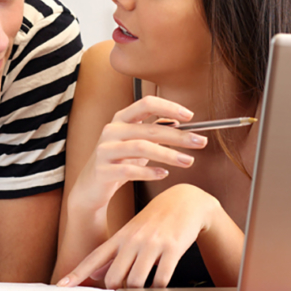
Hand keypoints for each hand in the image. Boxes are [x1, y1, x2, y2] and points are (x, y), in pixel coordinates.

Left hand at [59, 184, 222, 288]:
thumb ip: (114, 253)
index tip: (62, 286)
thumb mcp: (131, 231)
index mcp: (120, 236)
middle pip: (114, 277)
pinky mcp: (172, 248)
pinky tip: (160, 287)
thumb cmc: (154, 219)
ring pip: (136, 281)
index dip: (77, 273)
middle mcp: (132, 240)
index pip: (93, 257)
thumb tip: (95, 274)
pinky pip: (161, 278)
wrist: (184, 201)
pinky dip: (159, 288)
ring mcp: (152, 243)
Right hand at [67, 95, 207, 214]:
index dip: (169, 107)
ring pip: (141, 148)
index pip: (146, 104)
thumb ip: (152, 130)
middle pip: (149, 129)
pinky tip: (164, 174)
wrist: (90, 187)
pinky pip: (129, 170)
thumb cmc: (117, 161)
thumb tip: (178, 121)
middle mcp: (111, 131)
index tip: (190, 116)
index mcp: (120, 119)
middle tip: (200, 142)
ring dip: (168, 154)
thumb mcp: (134, 142)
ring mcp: (105, 150)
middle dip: (178, 136)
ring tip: (188, 161)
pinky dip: (149, 172)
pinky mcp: (103, 170)